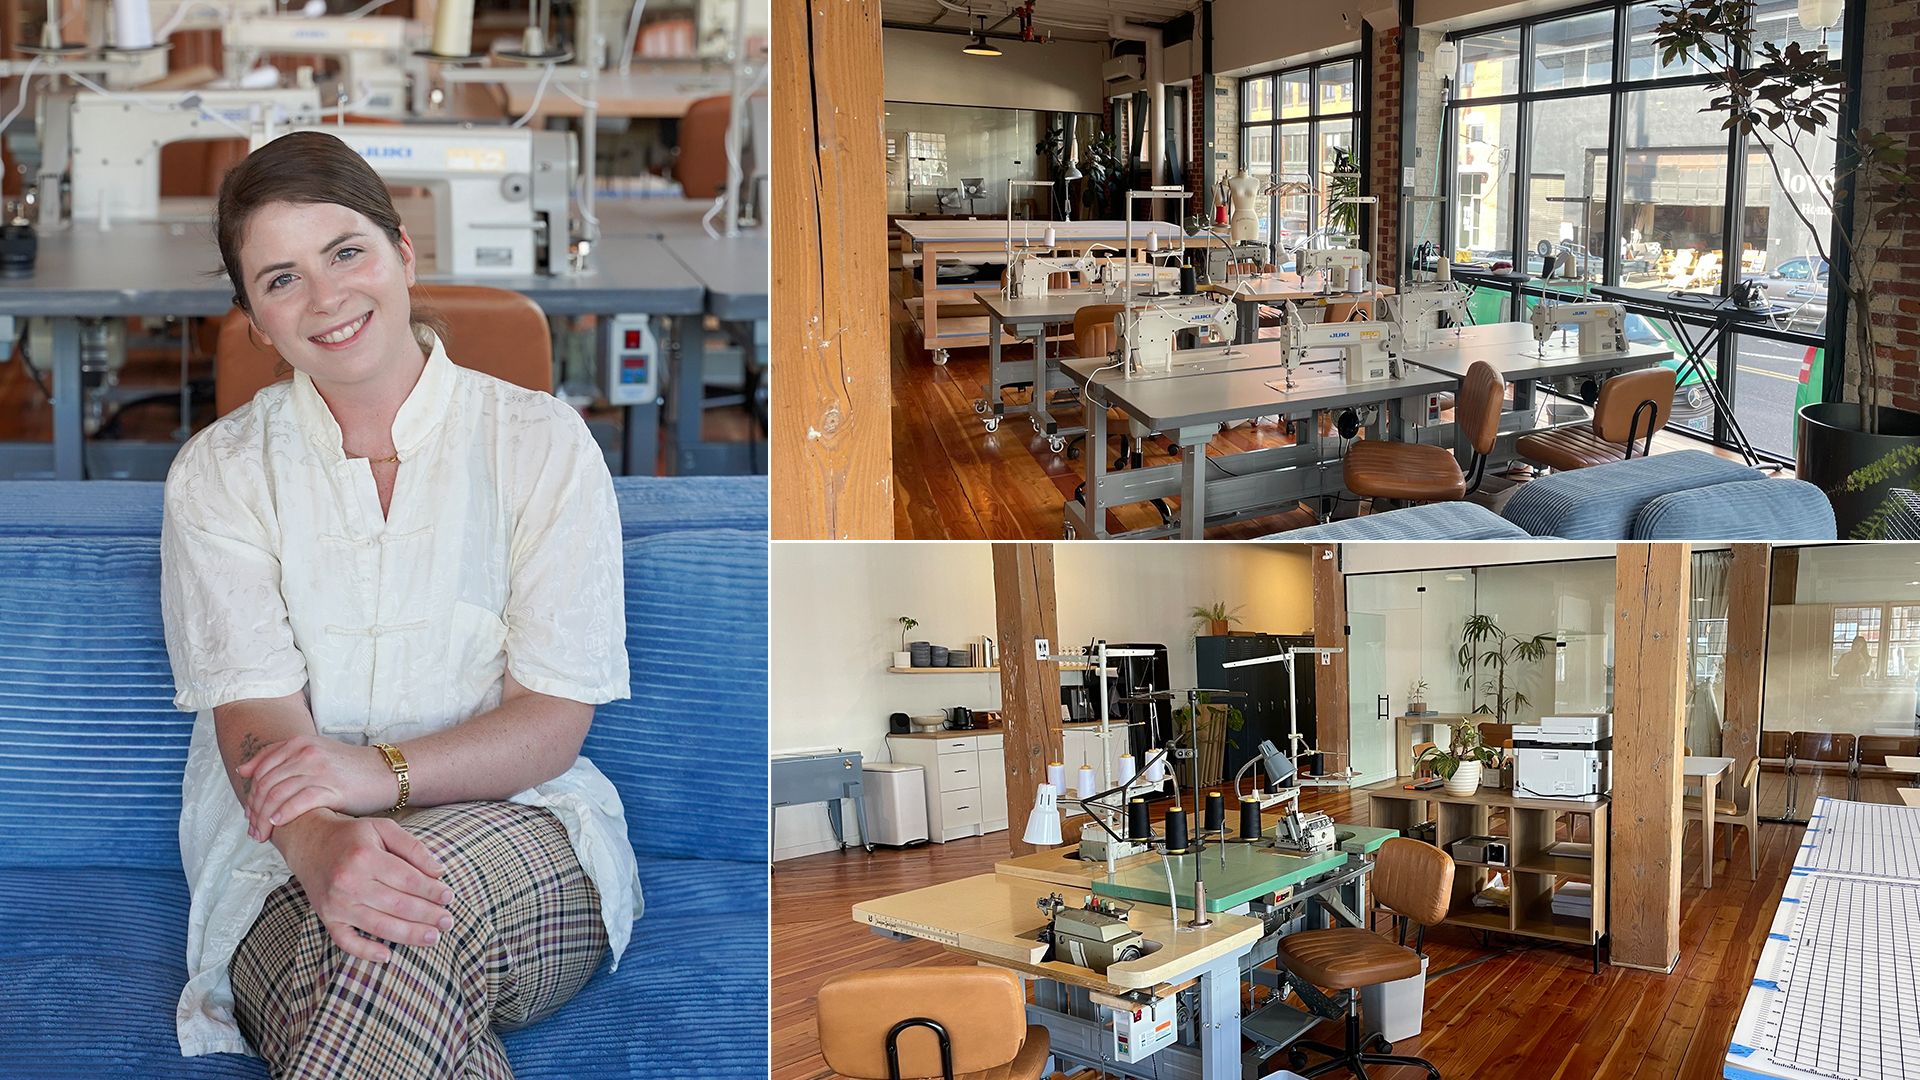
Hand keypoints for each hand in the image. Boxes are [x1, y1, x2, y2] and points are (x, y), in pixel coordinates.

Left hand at [238, 735, 396, 842]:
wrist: (385, 772)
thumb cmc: (348, 769)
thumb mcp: (314, 754)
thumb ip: (280, 759)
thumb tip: (243, 770)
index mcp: (299, 743)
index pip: (260, 770)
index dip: (250, 795)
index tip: (249, 816)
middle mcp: (306, 753)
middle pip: (265, 784)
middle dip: (254, 811)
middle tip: (253, 831)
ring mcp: (319, 768)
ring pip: (278, 794)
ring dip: (265, 818)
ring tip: (263, 834)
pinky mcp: (333, 785)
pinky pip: (300, 800)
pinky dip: (284, 813)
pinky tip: (278, 823)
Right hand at [274, 809, 454, 963]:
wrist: (309, 842)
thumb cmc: (352, 836)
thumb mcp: (383, 828)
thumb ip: (413, 847)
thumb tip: (439, 872)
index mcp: (365, 857)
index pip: (407, 879)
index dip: (431, 890)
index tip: (449, 897)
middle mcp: (348, 882)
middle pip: (396, 904)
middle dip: (427, 915)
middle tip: (448, 921)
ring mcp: (335, 904)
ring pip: (378, 925)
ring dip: (409, 935)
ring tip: (433, 938)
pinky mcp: (326, 918)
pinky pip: (346, 941)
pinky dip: (365, 952)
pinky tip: (387, 956)